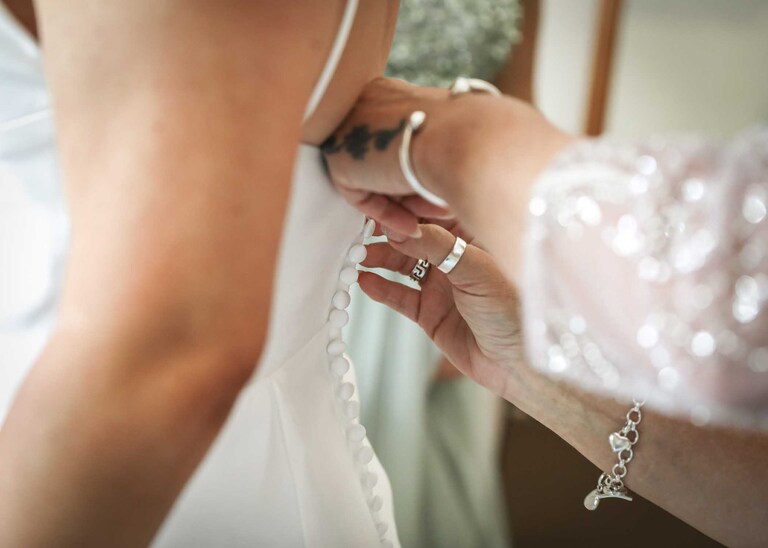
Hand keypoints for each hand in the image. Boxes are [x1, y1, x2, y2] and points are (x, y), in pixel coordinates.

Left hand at [322, 78, 451, 237]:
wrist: (465, 140)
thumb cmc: (472, 134)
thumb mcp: (448, 134)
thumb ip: (428, 147)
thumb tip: (430, 170)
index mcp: (392, 92)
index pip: (392, 140)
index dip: (411, 172)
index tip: (433, 191)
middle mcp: (365, 100)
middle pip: (380, 159)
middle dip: (406, 190)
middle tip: (432, 211)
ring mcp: (348, 126)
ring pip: (373, 177)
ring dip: (402, 203)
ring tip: (431, 215)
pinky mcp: (339, 155)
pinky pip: (359, 195)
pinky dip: (385, 214)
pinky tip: (412, 225)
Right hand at [358, 221, 524, 397]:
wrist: (519, 363)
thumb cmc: (514, 308)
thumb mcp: (475, 268)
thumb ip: (436, 245)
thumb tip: (398, 227)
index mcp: (473, 235)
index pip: (431, 213)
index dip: (405, 209)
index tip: (377, 204)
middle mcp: (456, 257)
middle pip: (412, 237)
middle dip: (385, 233)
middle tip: (358, 231)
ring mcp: (442, 284)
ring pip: (402, 264)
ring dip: (379, 259)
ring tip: (355, 256)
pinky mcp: (430, 312)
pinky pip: (400, 296)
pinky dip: (381, 288)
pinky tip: (364, 280)